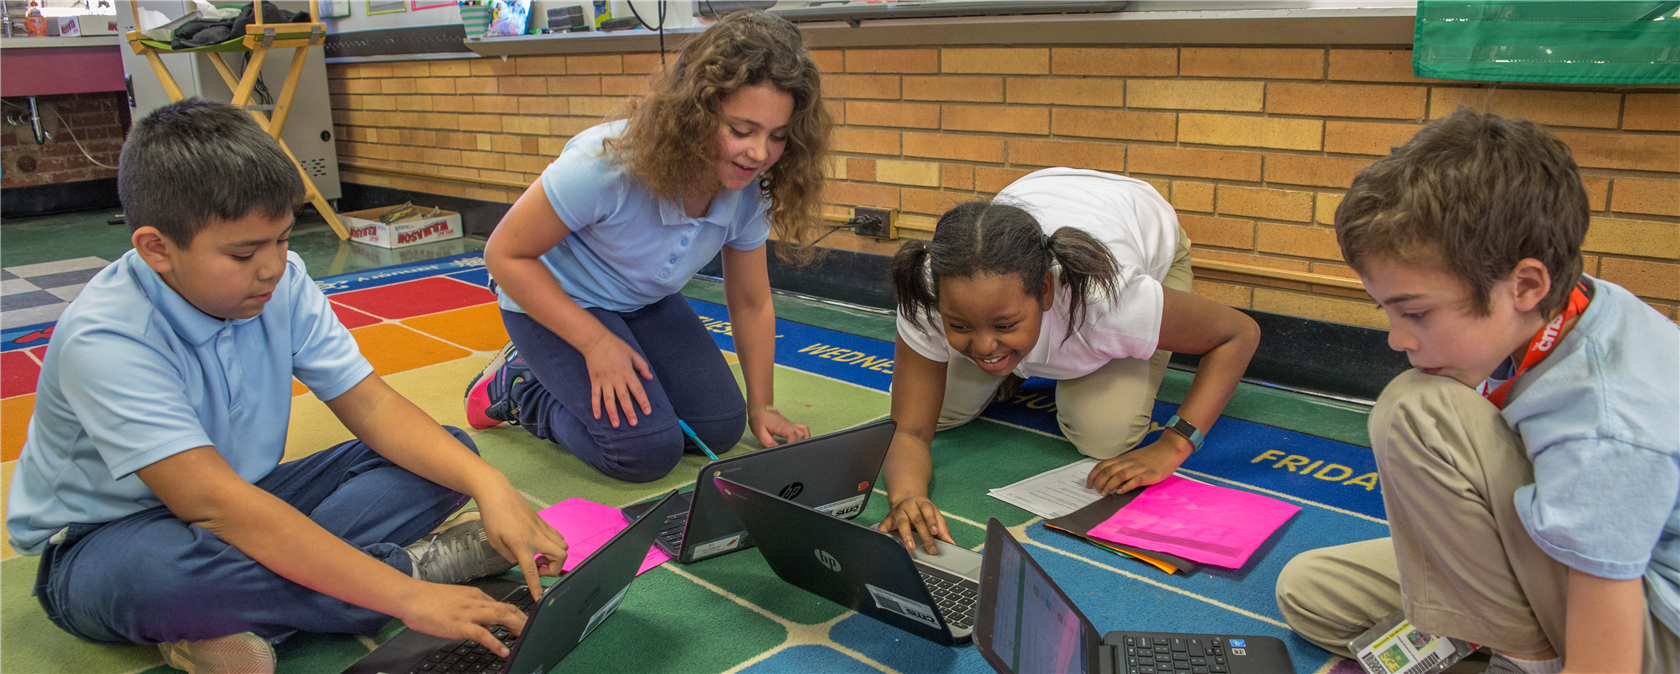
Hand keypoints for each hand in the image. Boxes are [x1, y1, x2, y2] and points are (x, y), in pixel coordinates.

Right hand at [397, 582, 529, 657]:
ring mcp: (468, 612)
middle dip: (523, 621)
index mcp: (476, 596)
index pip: (502, 604)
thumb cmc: (429, 601)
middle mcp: (476, 602)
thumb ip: (473, 611)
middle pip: (507, 609)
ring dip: (516, 628)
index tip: (525, 624)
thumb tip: (488, 626)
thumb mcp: (457, 602)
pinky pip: (483, 634)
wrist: (410, 597)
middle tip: (532, 631)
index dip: (517, 615)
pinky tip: (503, 651)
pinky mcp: (459, 624)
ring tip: (525, 638)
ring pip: (501, 616)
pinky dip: (496, 643)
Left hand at [475, 486, 568, 600]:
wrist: (497, 493)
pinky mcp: (543, 522)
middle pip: (560, 557)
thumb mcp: (495, 542)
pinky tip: (539, 545)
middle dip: (554, 568)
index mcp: (521, 544)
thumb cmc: (492, 516)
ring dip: (554, 556)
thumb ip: (509, 557)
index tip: (539, 598)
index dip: (536, 587)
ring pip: (563, 546)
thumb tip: (520, 562)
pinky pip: (557, 537)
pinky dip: (554, 545)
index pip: (532, 571)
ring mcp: (542, 528)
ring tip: (538, 556)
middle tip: (539, 568)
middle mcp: (536, 537)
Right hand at [581, 333, 651, 427]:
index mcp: (627, 372)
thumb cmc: (616, 346)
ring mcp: (604, 381)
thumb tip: (649, 378)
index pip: (637, 390)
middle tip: (634, 423)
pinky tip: (597, 416)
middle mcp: (616, 379)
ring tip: (616, 425)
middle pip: (624, 398)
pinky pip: (595, 396)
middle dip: (629, 411)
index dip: (643, 401)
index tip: (647, 412)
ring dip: (613, 413)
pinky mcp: (595, 381)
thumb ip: (642, 366)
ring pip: (609, 400)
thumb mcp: (633, 353)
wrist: (596, 341)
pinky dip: (595, 406)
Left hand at [750, 407, 808, 447]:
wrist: (760, 411)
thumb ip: (768, 441)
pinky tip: (803, 441)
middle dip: (798, 444)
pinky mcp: (792, 425)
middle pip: (800, 434)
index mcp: (781, 426)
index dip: (792, 443)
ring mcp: (791, 424)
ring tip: (798, 448)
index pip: (793, 434)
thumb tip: (776, 448)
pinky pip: (803, 428)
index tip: (789, 450)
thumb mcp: (760, 432)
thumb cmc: (760, 421)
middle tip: (791, 451)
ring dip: (803, 440)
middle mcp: (789, 425)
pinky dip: (806, 434)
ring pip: (804, 431)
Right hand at [878, 495, 951, 553]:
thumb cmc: (922, 510)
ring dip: (906, 535)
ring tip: (911, 547)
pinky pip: (884, 526)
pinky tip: (886, 541)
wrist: (905, 500)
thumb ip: (942, 528)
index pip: (927, 510)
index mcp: (922, 503)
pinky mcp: (888, 519)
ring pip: (902, 522)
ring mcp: (897, 512)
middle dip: (924, 535)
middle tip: (931, 548)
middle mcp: (909, 506)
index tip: (935, 532)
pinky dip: (884, 533)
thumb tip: (951, 542)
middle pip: (917, 520)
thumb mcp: (934, 514)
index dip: (931, 520)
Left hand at [1085, 436, 1191, 495]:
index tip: (1088, 484)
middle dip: (1099, 482)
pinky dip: (1126, 486)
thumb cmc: (1150, 456)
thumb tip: (1109, 479)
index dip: (1093, 475)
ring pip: (1119, 475)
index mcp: (1123, 459)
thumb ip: (1122, 466)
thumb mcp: (1133, 459)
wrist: (1169, 450)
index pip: (1103, 465)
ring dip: (1109, 485)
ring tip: (1104, 494)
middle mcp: (1128, 462)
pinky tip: (1120, 492)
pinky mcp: (1149, 474)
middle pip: (1108, 471)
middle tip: (1096, 492)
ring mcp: (1139, 468)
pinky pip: (1135, 480)